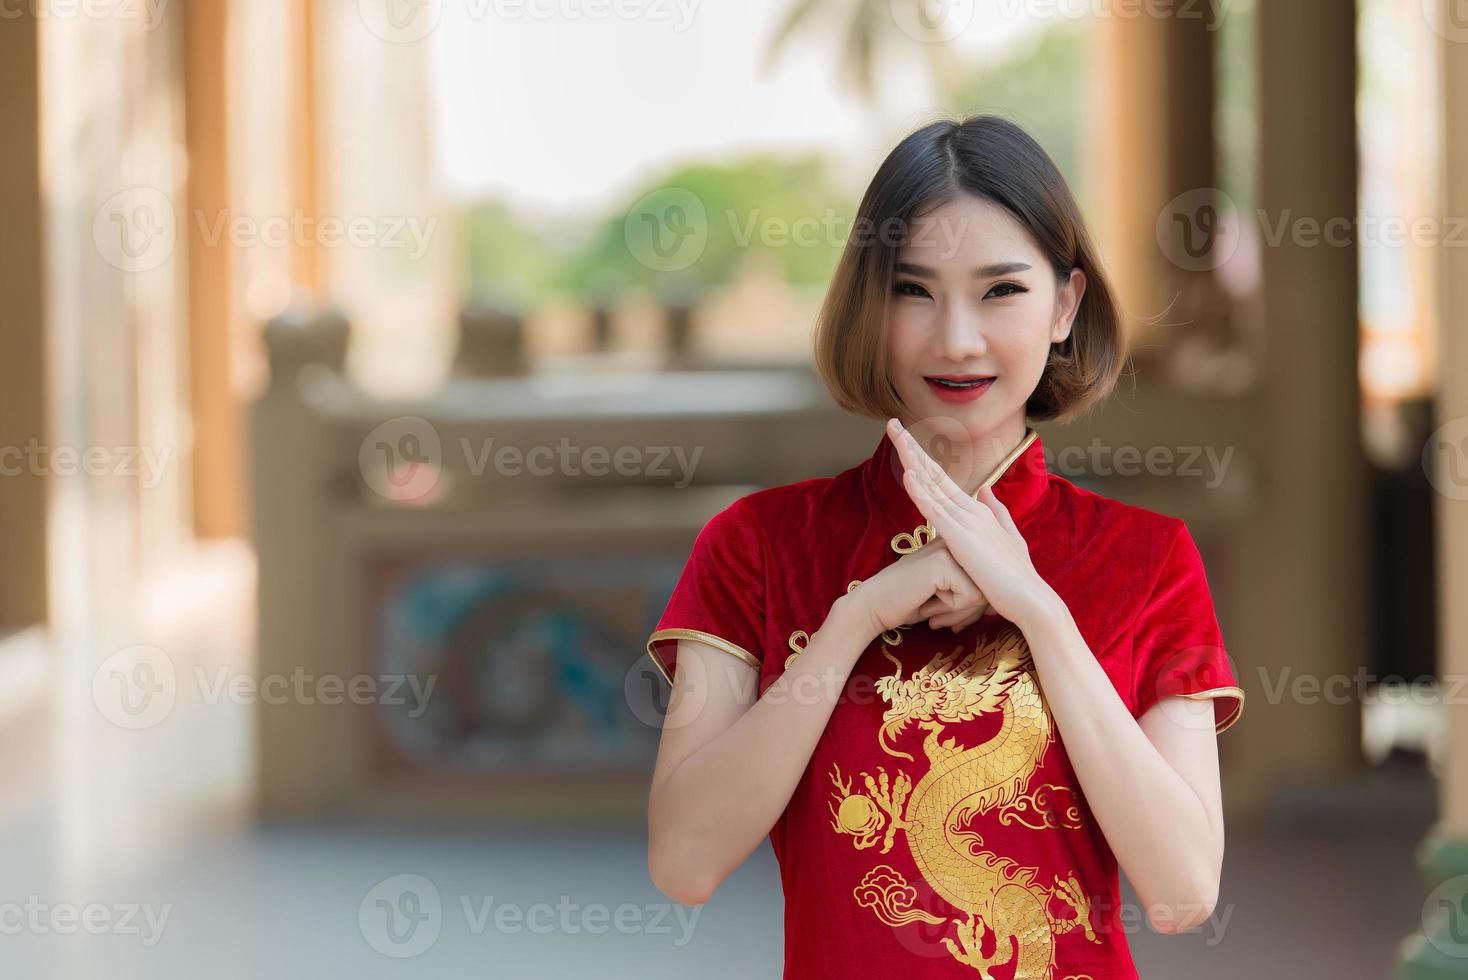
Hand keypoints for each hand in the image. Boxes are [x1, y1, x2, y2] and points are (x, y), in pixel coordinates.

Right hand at [846, 535, 985, 642]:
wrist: (874, 607)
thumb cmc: (909, 603)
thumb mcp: (947, 593)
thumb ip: (970, 589)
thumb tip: (997, 604)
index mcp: (957, 545)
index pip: (986, 581)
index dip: (973, 608)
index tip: (950, 618)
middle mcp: (956, 541)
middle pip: (988, 587)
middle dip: (968, 613)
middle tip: (940, 619)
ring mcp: (949, 549)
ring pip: (982, 593)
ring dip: (958, 613)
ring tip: (933, 613)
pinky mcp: (944, 562)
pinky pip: (970, 597)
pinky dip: (950, 610)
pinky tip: (926, 604)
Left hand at [886, 417, 1053, 628]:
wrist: (1030, 599)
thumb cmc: (1017, 575)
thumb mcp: (1007, 537)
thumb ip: (996, 511)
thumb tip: (984, 489)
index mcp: (977, 510)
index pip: (942, 478)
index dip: (922, 458)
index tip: (904, 440)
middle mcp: (971, 509)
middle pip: (934, 472)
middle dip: (911, 447)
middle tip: (891, 424)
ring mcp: (966, 522)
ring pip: (932, 485)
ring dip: (912, 460)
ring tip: (895, 436)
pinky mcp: (962, 538)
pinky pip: (936, 511)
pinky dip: (921, 492)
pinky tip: (908, 475)